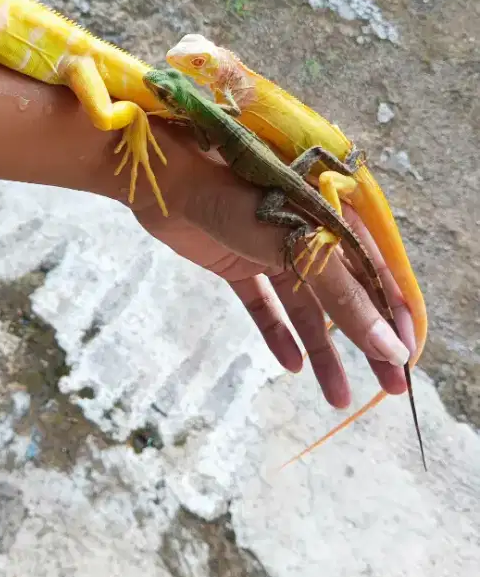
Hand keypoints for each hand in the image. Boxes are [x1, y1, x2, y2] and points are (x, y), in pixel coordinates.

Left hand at [131, 131, 413, 408]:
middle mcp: (306, 233)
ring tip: (338, 397)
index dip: (394, 316)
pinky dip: (276, 331)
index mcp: (332, 217)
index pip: (376, 272)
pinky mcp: (235, 262)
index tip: (408, 359)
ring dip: (322, 350)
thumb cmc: (242, 196)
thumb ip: (344, 297)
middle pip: (344, 295)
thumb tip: (390, 347)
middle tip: (390, 389)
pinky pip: (263, 304)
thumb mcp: (302, 246)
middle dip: (367, 342)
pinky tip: (290, 364)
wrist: (168, 179)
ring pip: (304, 307)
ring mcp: (269, 248)